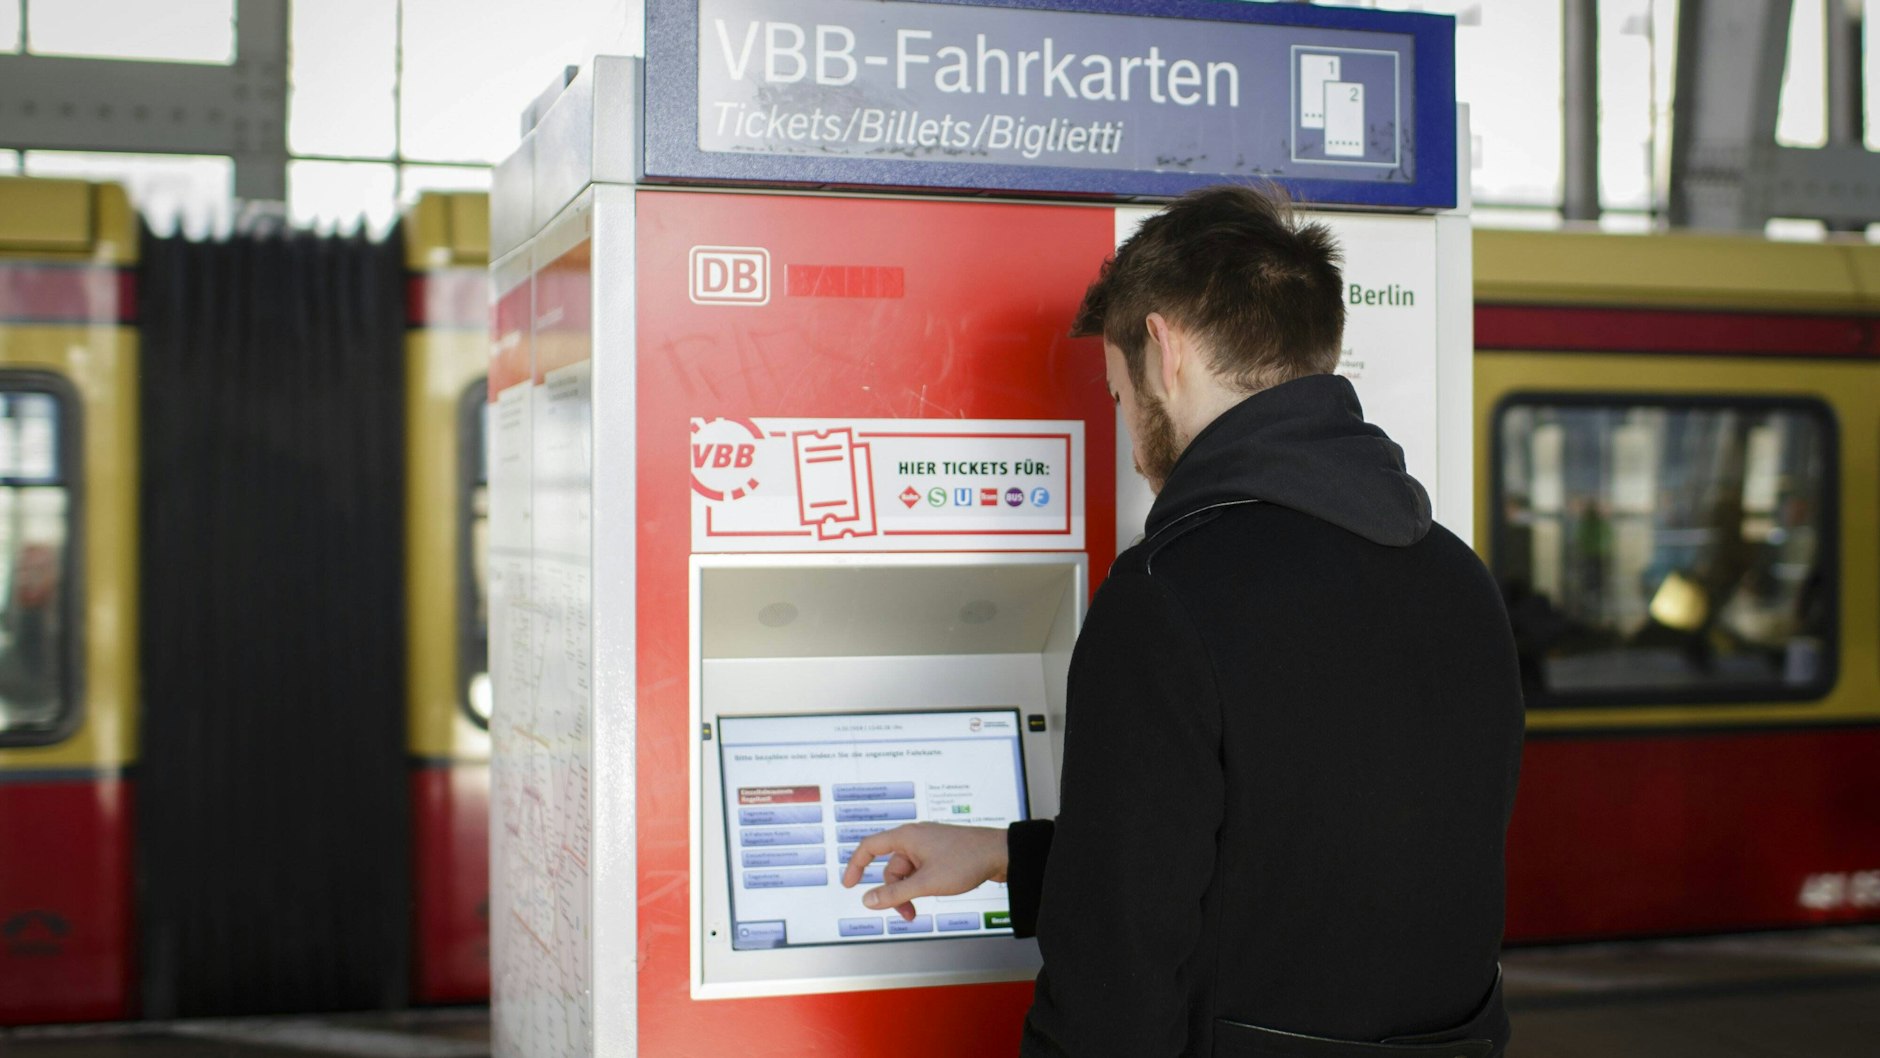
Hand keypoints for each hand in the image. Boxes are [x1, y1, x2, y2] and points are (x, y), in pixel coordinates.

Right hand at [840, 823, 1008, 920]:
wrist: (1001, 854)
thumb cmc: (966, 860)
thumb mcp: (926, 883)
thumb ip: (895, 894)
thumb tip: (868, 900)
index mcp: (906, 837)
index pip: (869, 847)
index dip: (855, 865)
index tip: (849, 885)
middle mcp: (915, 838)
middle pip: (891, 867)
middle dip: (894, 893)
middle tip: (907, 914)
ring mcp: (929, 846)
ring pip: (907, 873)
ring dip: (909, 893)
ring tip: (919, 911)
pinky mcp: (941, 854)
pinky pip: (921, 871)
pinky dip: (921, 886)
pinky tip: (932, 895)